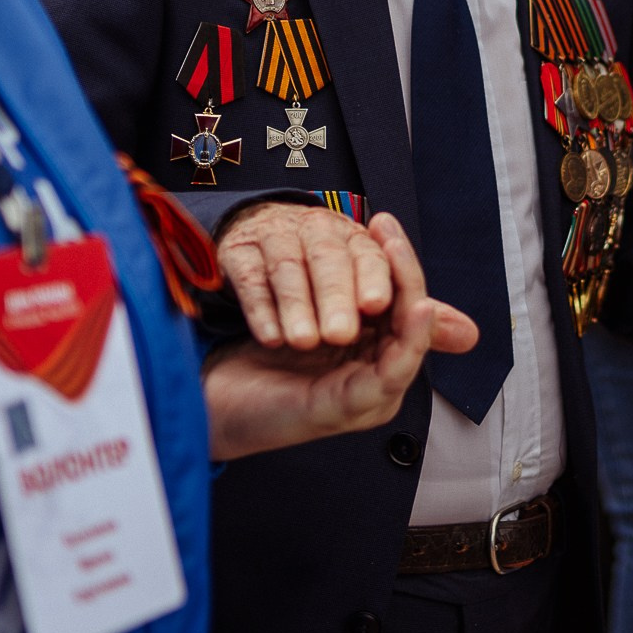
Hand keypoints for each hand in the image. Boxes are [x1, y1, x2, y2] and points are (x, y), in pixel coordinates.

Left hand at [202, 212, 480, 459]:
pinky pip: (392, 375)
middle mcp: (378, 378)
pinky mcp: (351, 410)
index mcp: (373, 356)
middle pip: (415, 321)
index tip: (381, 221)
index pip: (403, 304)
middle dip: (405, 270)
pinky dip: (410, 341)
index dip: (399, 262)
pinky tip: (414, 308)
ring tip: (400, 256)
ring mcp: (369, 398)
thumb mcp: (307, 318)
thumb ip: (338, 291)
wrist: (218, 404)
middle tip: (387, 229)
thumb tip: (361, 247)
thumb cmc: (261, 363)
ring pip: (411, 346)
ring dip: (412, 298)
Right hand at [219, 200, 469, 352]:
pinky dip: (258, 307)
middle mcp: (317, 239)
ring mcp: (274, 245)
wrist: (230, 318)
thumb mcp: (360, 346)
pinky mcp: (235, 256)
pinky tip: (270, 338)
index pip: (375, 258)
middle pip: (332, 258)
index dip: (384, 274)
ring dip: (297, 304)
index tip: (384, 302)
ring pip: (289, 266)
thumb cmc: (308, 337)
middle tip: (342, 335)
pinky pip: (248, 276)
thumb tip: (471, 336)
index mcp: (354, 252)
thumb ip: (408, 338)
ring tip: (303, 343)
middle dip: (337, 296)